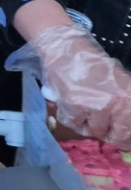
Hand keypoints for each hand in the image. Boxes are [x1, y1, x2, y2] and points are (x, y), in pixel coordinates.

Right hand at [14, 9, 130, 148]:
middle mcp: (118, 103)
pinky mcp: (75, 104)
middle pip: (116, 136)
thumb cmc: (91, 65)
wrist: (65, 47)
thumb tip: (127, 135)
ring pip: (93, 131)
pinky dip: (68, 115)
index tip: (123, 142)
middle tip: (98, 126)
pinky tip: (68, 101)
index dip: (127, 140)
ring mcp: (96, 105)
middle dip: (107, 133)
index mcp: (130, 97)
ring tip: (80, 106)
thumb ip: (125, 105)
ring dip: (85, 123)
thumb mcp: (119, 83)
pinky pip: (72, 122)